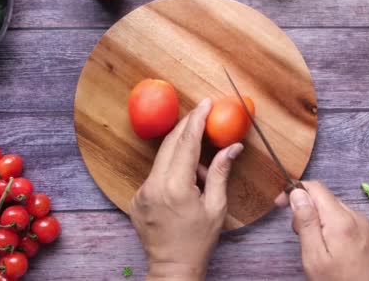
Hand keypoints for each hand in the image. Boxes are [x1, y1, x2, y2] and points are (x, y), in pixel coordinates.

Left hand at [129, 98, 243, 280]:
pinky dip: (171, 171)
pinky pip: (156, 174)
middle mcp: (153, 185)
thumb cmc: (198, 241)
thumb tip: (232, 147)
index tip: (205, 103)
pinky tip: (186, 186)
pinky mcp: (136, 198)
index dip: (197, 120)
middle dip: (187, 127)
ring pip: (163, 159)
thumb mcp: (216, 207)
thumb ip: (221, 173)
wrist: (172, 268)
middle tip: (202, 114)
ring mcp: (141, 191)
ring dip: (182, 155)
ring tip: (201, 174)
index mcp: (175, 186)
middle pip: (170, 143)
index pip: (186, 143)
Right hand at [276, 181, 368, 280]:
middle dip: (305, 208)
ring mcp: (362, 222)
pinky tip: (326, 244)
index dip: (295, 190)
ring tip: (312, 243)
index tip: (279, 204)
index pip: (315, 187)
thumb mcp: (314, 256)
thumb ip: (306, 223)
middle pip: (323, 197)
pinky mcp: (364, 231)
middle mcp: (354, 215)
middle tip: (298, 234)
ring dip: (316, 217)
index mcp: (340, 219)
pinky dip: (328, 224)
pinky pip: (341, 217)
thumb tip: (297, 193)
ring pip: (331, 207)